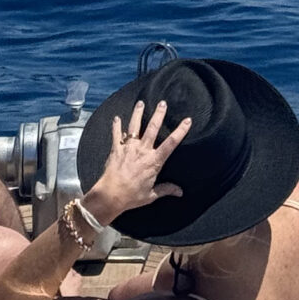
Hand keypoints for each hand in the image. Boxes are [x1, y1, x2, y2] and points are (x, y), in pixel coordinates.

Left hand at [82, 98, 190, 227]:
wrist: (111, 195)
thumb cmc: (132, 196)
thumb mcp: (151, 195)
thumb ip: (166, 189)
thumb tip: (180, 192)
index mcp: (153, 161)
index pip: (171, 143)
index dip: (180, 131)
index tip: (187, 120)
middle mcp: (142, 151)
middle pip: (152, 128)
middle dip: (158, 114)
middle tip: (162, 103)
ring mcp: (128, 148)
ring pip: (134, 126)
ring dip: (138, 113)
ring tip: (141, 102)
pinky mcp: (116, 149)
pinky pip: (116, 134)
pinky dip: (116, 125)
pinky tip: (116, 118)